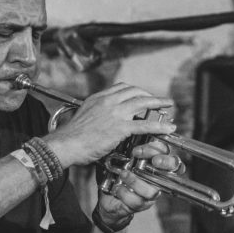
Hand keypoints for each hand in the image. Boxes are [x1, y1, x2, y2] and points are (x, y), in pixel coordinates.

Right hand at [43, 83, 175, 168]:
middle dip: (150, 95)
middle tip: (159, 100)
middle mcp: (108, 102)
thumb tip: (99, 121)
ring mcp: (115, 113)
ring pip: (143, 103)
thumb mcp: (82, 117)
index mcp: (98, 98)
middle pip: (135, 91)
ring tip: (168, 105)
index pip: (121, 88)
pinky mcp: (120, 127)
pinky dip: (159, 126)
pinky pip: (145, 125)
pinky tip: (167, 129)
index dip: (135, 91)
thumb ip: (94, 114)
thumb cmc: (70, 136)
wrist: (66, 144)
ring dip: (158, 103)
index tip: (141, 95)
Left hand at [94, 139, 181, 226]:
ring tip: (123, 174)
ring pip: (153, 189)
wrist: (107, 195)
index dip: (159, 149)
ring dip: (136, 181)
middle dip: (163, 162)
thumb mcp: (120, 155)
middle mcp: (158, 177)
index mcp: (154, 162)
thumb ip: (128, 143)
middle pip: (174, 169)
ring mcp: (150, 192)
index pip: (167, 152)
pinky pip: (137, 201)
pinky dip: (124, 193)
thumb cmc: (116, 173)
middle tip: (146, 159)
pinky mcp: (140, 204)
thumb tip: (131, 126)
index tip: (140, 149)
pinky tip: (117, 188)